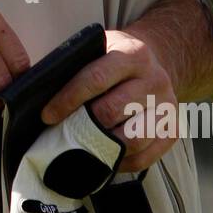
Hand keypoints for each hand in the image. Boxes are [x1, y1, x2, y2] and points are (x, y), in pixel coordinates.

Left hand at [38, 26, 179, 171]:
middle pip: (112, 111)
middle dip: (83, 125)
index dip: (68, 99)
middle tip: (64, 133)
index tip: (48, 116)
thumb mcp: (99, 49)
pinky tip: (104, 157)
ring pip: (132, 138)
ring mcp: (167, 106)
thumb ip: (76, 66)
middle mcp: (154, 78)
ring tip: (83, 147)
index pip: (95, 78)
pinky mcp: (173, 130)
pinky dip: (120, 163)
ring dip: (103, 147)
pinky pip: (144, 158)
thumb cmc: (116, 60)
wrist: (158, 61)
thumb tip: (39, 94)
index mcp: (132, 54)